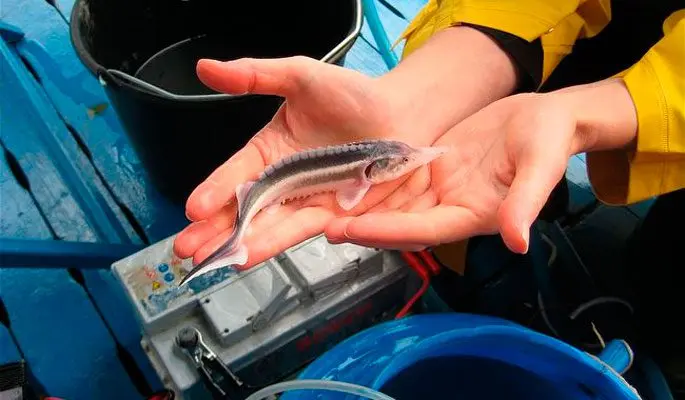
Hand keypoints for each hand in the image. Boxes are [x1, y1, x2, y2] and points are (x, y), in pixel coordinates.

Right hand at [173, 56, 439, 267]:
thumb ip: (255, 75)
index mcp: (269, 150)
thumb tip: (204, 68)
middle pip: (243, 208)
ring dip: (241, 243)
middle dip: (214, 230)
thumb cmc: (352, 93)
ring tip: (216, 262)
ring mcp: (306, 199)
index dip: (215, 190)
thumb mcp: (301, 76)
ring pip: (268, 225)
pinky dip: (278, 243)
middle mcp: (282, 179)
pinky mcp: (332, 213)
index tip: (193, 209)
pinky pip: (302, 229)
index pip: (235, 173)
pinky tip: (254, 256)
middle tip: (186, 251)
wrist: (400, 113)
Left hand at [325, 79, 637, 253]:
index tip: (353, 230)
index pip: (423, 229)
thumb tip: (518, 242)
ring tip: (322, 208)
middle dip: (362, 226)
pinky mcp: (432, 170)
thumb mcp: (540, 168)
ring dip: (360, 209)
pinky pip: (397, 180)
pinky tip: (344, 181)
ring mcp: (439, 190)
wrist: (545, 117)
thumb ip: (524, 204)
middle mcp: (450, 208)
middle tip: (322, 226)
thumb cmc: (548, 141)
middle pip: (399, 223)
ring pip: (393, 205)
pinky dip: (372, 184)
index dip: (388, 232)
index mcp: (473, 215)